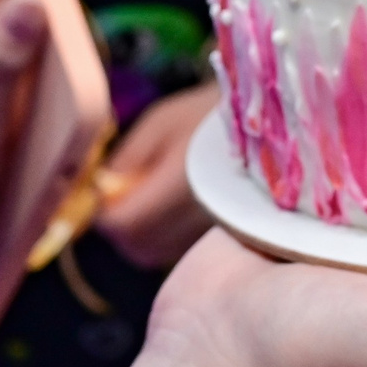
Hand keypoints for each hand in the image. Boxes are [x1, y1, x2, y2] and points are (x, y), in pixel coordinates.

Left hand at [96, 81, 220, 268]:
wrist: (266, 122)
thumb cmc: (208, 114)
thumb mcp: (161, 122)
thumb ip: (127, 158)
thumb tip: (100, 190)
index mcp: (177, 186)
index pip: (123, 223)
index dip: (104, 213)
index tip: (103, 192)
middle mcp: (195, 217)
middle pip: (137, 247)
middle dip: (121, 227)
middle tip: (122, 196)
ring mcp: (210, 230)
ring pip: (156, 253)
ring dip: (142, 233)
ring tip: (148, 199)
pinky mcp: (220, 235)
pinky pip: (176, 248)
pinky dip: (164, 235)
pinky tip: (170, 206)